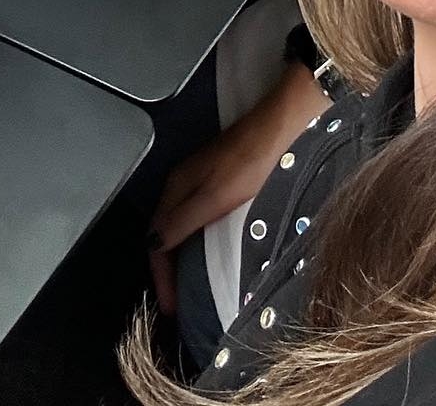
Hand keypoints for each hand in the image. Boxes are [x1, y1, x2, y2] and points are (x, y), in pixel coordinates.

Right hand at [148, 61, 328, 314]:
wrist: (283, 126)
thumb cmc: (251, 163)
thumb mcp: (215, 197)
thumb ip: (182, 220)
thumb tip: (152, 245)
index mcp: (176, 186)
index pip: (155, 239)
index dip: (161, 276)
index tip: (170, 309)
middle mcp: (182, 182)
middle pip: (164, 233)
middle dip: (167, 270)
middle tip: (178, 304)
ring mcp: (201, 178)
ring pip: (180, 225)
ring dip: (181, 257)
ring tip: (190, 288)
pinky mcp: (219, 178)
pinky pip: (197, 217)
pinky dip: (196, 241)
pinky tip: (208, 253)